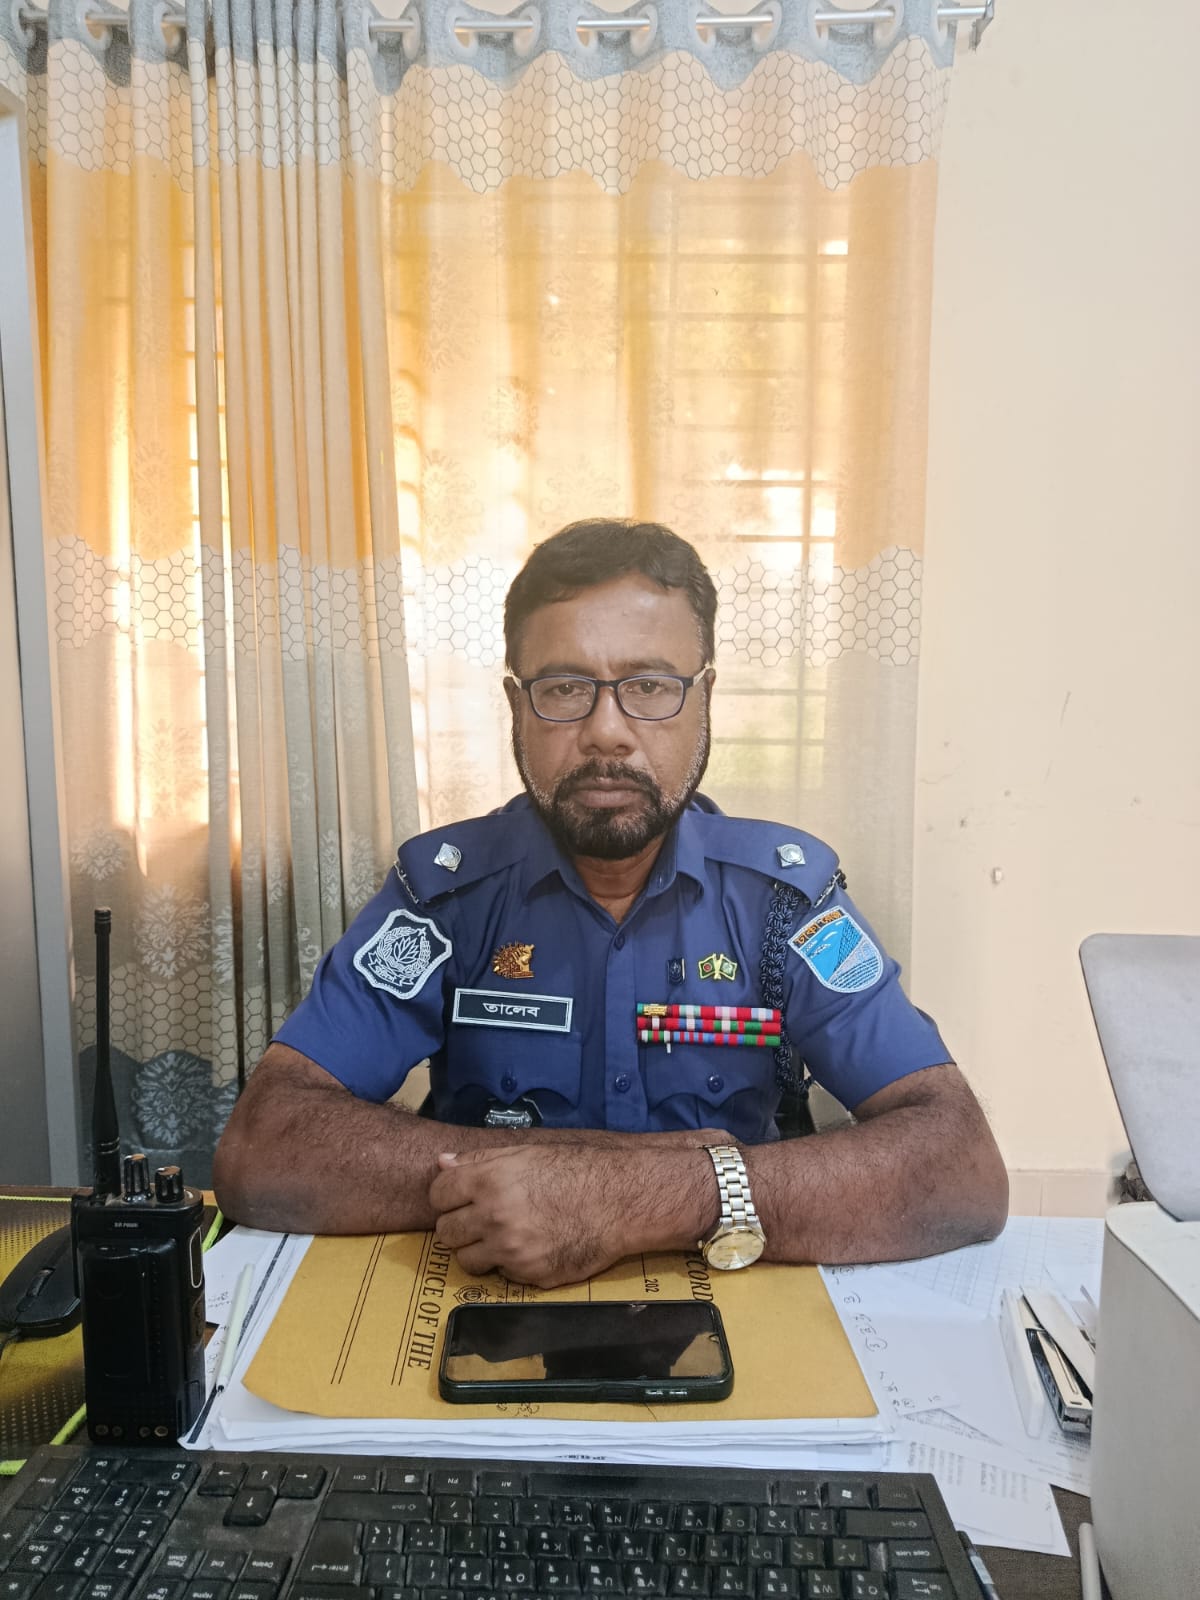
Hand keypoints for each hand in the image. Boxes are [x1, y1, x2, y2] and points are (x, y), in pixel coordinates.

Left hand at [430, 1143, 627, 1287]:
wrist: (619, 1200)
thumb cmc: (574, 1169)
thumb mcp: (525, 1152)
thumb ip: (479, 1159)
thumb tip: (441, 1162)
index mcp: (489, 1182)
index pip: (438, 1195)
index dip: (447, 1195)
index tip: (459, 1197)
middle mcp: (494, 1218)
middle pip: (445, 1232)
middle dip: (458, 1225)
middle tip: (479, 1219)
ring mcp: (511, 1252)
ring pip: (466, 1260)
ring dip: (477, 1249)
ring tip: (501, 1236)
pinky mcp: (529, 1276)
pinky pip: (501, 1275)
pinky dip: (509, 1264)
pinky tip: (529, 1246)